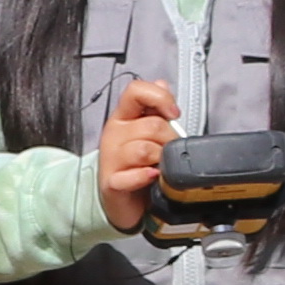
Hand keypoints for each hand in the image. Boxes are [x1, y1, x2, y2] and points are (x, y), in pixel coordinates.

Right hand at [97, 75, 177, 229]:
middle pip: (151, 125)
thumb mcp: (146, 133)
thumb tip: (162, 83)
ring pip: (144, 150)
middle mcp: (115, 134)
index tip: (173, 113)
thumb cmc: (136, 166)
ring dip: (161, 160)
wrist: (122, 200)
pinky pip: (130, 176)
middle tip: (171, 152)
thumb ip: (155, 108)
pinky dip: (144, 177)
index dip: (159, 97)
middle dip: (170, 139)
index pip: (135, 91)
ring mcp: (111, 158)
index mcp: (124, 118)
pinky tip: (152, 177)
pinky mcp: (112, 183)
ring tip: (162, 167)